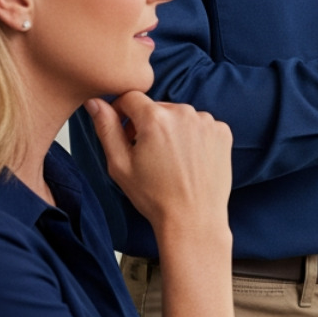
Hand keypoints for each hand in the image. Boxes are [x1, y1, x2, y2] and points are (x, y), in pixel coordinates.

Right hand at [88, 92, 233, 239]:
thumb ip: (106, 128)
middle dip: (147, 123)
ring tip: (169, 159)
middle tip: (145, 152)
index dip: (121, 111)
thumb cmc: (155, 196)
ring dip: (171, 129)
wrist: (193, 219)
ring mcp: (207, 121)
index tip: (123, 130)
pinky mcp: (222, 132)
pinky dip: (193, 136)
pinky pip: (201, 125)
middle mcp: (184, 113)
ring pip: (179, 115)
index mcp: (156, 118)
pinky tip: (189, 159)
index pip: (131, 97)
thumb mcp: (120, 164)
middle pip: (156, 107)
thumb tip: (95, 102)